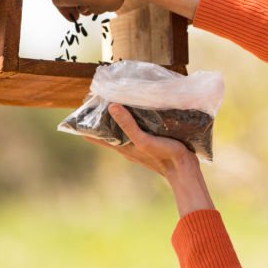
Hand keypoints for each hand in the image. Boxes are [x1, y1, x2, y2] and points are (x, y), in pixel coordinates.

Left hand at [82, 103, 213, 215]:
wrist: (183, 170)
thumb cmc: (162, 155)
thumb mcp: (143, 140)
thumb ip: (128, 125)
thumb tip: (112, 107)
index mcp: (120, 147)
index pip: (93, 137)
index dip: (86, 124)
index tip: (83, 108)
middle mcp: (125, 146)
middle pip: (105, 131)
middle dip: (100, 117)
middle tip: (97, 98)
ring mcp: (136, 144)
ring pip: (118, 129)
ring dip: (115, 117)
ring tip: (113, 99)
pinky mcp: (147, 141)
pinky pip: (132, 128)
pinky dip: (129, 119)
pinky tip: (135, 110)